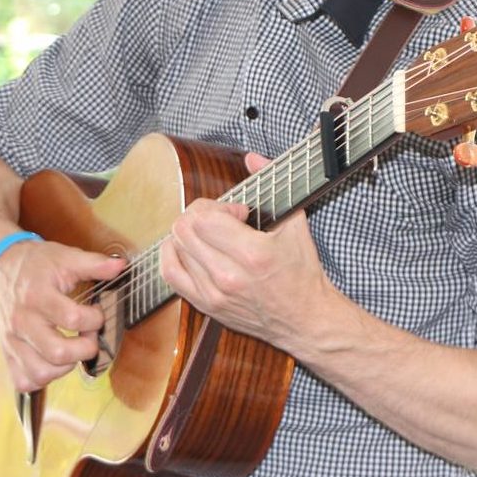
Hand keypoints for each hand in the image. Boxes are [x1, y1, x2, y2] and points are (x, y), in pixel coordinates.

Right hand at [0, 236, 125, 391]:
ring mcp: (12, 340)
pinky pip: (24, 380)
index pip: (72, 319)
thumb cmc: (36, 264)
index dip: (94, 320)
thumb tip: (121, 266)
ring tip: (72, 349)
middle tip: (89, 337)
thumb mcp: (65, 256)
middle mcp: (22, 321)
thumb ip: (94, 263)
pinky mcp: (7, 353)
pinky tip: (53, 361)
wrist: (0, 267)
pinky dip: (43, 378)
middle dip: (84, 349)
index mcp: (37, 295)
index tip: (97, 314)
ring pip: (40, 372)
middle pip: (57, 352)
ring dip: (65, 367)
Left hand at [159, 153, 333, 350]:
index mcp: (252, 254)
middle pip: (184, 229)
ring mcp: (214, 293)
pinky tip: (189, 247)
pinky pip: (170, 272)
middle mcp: (228, 276)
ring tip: (211, 235)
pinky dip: (173, 253)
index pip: (205, 217)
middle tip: (222, 221)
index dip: (217, 206)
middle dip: (200, 214)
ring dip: (189, 233)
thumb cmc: (303, 273)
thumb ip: (273, 182)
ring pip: (175, 247)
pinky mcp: (206, 305)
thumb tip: (252, 157)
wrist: (305, 320)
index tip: (237, 213)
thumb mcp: (295, 223)